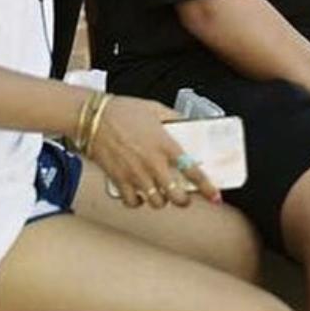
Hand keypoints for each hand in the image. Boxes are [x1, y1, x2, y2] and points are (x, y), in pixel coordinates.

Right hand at [85, 95, 220, 209]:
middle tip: (184, 196)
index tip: (215, 196)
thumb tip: (187, 123)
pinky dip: (138, 201)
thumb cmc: (124, 110)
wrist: (94, 117)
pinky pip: (132, 202)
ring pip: (156, 202)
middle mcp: (152, 163)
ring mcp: (135, 174)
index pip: (191, 170)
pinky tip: (140, 193)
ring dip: (161, 201)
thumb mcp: (156, 108)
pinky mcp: (119, 180)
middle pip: (176, 196)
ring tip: (161, 192)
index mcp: (165, 144)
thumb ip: (174, 118)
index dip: (206, 186)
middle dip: (183, 199)